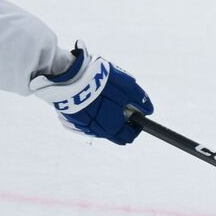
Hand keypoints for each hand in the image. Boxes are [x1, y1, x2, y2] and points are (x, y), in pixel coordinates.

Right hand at [29, 42, 152, 144]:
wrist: (66, 78)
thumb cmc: (98, 80)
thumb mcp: (124, 85)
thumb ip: (138, 98)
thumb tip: (149, 110)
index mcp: (112, 125)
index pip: (129, 136)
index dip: (136, 127)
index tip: (137, 118)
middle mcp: (99, 131)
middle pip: (117, 138)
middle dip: (124, 127)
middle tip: (125, 112)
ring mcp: (84, 127)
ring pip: (102, 131)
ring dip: (108, 122)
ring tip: (107, 104)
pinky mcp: (72, 123)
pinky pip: (87, 125)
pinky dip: (93, 118)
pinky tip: (92, 105)